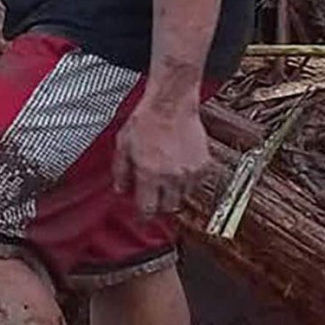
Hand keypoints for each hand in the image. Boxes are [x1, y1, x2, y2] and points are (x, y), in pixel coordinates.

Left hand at [115, 93, 212, 217]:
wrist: (170, 106)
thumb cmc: (145, 121)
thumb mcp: (122, 145)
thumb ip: (120, 171)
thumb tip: (120, 189)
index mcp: (149, 174)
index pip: (148, 208)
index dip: (143, 216)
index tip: (142, 218)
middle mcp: (171, 177)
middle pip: (168, 207)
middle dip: (159, 205)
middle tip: (153, 196)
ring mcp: (190, 173)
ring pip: (183, 196)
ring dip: (174, 192)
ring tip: (165, 176)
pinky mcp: (203, 166)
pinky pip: (195, 183)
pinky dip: (187, 181)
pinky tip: (178, 167)